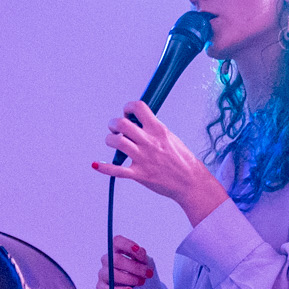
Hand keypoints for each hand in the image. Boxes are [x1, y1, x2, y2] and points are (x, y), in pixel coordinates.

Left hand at [96, 101, 228, 224]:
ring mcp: (143, 158)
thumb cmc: (182, 160)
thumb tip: (139, 121)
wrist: (190, 182)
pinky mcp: (140, 174)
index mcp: (158, 130)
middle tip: (115, 130)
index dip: (128, 107)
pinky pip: (117, 170)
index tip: (127, 113)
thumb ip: (153, 129)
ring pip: (117, 142)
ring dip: (110, 140)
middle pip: (122, 123)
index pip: (138, 108)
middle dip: (113, 124)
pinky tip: (97, 164)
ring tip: (113, 143)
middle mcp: (149, 142)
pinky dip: (104, 167)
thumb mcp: (170, 137)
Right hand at [97, 235, 156, 288]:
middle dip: (134, 267)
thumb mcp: (143, 263)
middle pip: (116, 260)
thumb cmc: (138, 272)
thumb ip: (142, 257)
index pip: (117, 242)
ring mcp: (103, 274)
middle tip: (148, 273)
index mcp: (116, 250)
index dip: (127, 244)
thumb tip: (140, 252)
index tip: (139, 250)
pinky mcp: (101, 288)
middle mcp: (107, 260)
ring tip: (141, 282)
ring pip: (112, 275)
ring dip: (130, 279)